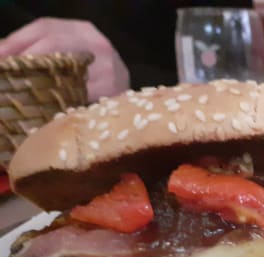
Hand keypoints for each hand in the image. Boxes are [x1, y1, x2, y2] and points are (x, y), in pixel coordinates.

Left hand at [0, 17, 129, 101]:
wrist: (136, 106)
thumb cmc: (96, 81)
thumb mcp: (73, 58)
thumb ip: (45, 53)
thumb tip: (4, 55)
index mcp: (84, 30)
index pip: (45, 27)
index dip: (18, 40)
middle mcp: (98, 43)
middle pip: (54, 41)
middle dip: (24, 56)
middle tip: (5, 72)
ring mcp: (108, 66)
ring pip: (66, 67)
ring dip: (39, 77)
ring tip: (20, 87)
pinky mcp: (112, 90)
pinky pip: (80, 92)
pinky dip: (60, 98)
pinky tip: (45, 104)